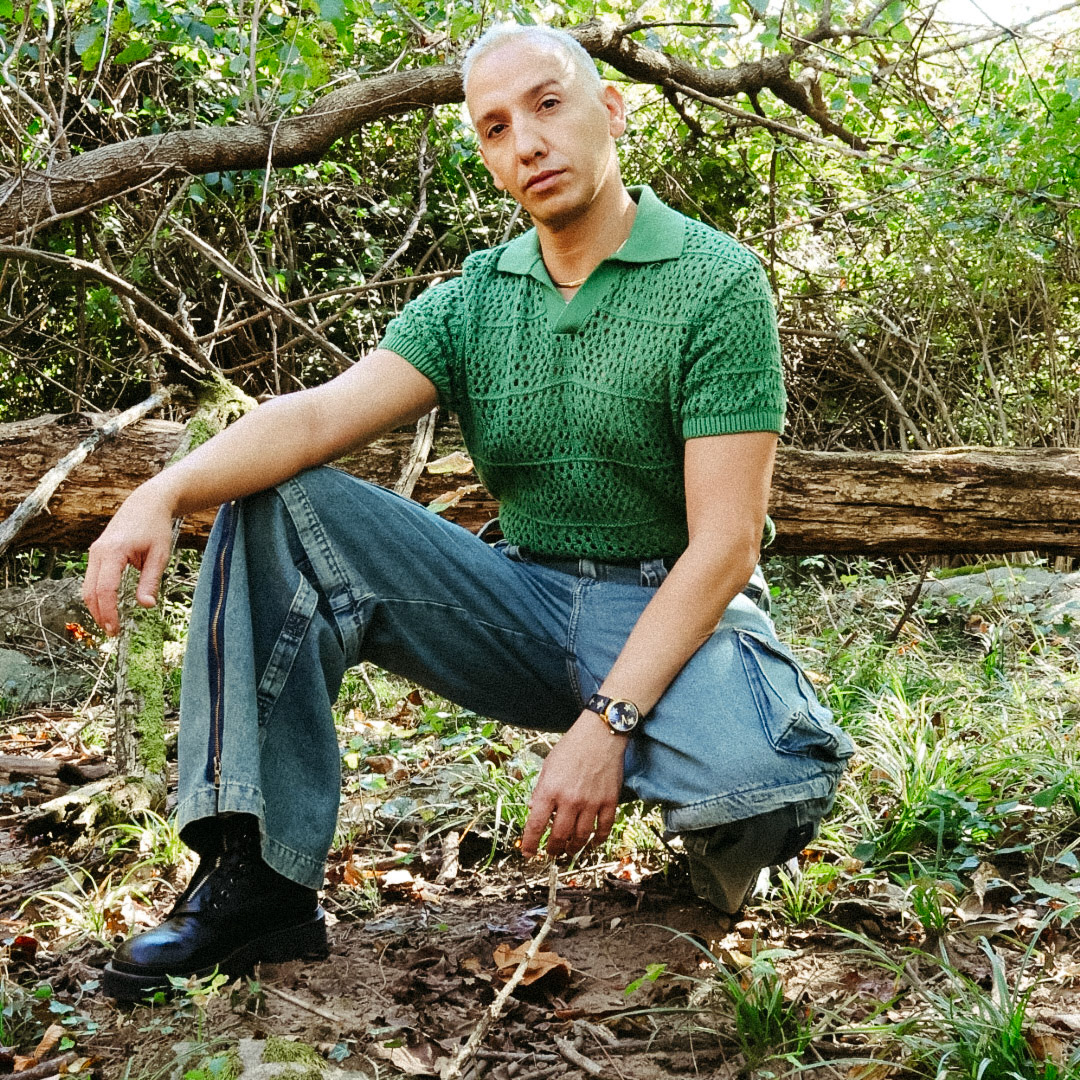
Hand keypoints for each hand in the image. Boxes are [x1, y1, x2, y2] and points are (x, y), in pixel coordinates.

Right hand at [82, 485, 176, 635]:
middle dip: (99, 614)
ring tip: (110, 623)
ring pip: (87, 586)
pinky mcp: (97, 553)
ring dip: (96, 606)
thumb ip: (150, 581)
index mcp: (113, 552)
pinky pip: (92, 578)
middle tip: (112, 632)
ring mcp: (94, 552)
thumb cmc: (156, 528)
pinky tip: (107, 607)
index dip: (108, 612)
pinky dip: (96, 595)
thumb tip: (146, 606)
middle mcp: (98, 552)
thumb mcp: (160, 555)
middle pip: (90, 591)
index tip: (115, 629)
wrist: (147, 504)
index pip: (105, 589)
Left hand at [520, 711, 626, 858]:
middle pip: (559, 836)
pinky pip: (603, 828)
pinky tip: (592, 842)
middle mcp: (569, 799)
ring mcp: (591, 802)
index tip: (528, 853)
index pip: (536, 824)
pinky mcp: (609, 801)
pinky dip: (597, 839)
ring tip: (569, 851)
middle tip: (551, 853)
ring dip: (573, 848)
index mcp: (550, 790)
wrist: (599, 735)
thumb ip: (541, 790)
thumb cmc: (571, 747)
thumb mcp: (548, 766)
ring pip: (581, 837)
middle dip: (553, 849)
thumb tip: (533, 811)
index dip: (530, 843)